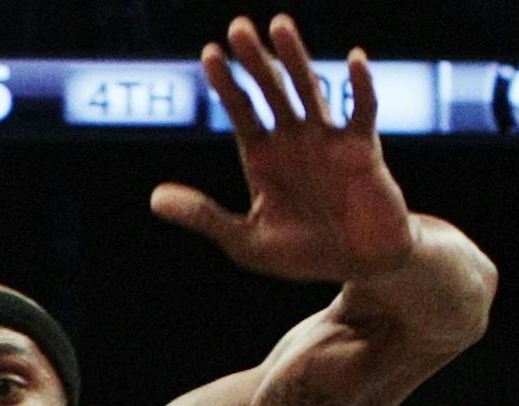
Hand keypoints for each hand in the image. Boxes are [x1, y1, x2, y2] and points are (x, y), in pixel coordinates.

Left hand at [151, 14, 414, 282]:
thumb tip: (155, 199)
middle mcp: (293, 140)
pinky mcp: (363, 149)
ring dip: (295, 59)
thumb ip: (204, 216)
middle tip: (238, 27)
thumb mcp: (245, 241)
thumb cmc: (302, 254)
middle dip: (254, 60)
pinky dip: (361, 87)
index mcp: (263, 157)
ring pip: (309, 90)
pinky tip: (354, 61)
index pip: (240, 111)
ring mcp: (328, 140)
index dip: (225, 84)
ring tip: (280, 26)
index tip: (208, 54)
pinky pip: (363, 111)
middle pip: (270, 90)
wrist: (356, 266)